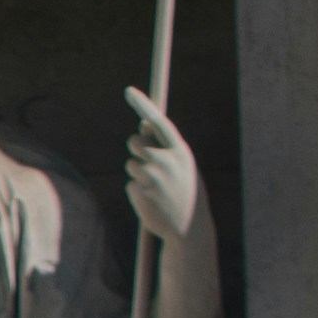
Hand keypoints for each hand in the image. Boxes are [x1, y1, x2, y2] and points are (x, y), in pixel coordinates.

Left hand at [124, 87, 206, 245]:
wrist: (188, 227)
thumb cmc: (186, 192)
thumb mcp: (183, 166)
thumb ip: (167, 146)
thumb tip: (144, 125)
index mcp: (181, 152)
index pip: (159, 122)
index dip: (144, 105)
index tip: (129, 91)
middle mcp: (165, 160)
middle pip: (136, 141)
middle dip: (138, 148)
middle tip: (152, 164)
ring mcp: (151, 175)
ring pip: (131, 163)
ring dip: (139, 172)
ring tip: (158, 187)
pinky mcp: (139, 189)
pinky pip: (130, 182)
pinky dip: (138, 188)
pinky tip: (153, 199)